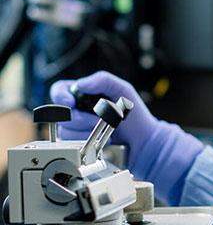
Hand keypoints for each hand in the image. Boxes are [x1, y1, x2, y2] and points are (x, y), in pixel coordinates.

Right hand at [50, 71, 203, 203]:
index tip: (70, 103)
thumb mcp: (122, 88)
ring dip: (86, 132)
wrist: (142, 137)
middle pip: (62, 114)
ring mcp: (77, 127)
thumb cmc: (133, 112)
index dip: (61, 96)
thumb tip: (79, 84)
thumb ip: (102, 80)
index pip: (59, 90)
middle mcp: (77, 110)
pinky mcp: (80, 143)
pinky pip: (73, 144)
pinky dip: (88, 142)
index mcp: (83, 93)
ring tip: (105, 130)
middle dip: (81, 119)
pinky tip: (103, 139)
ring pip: (65, 131)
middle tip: (99, 120)